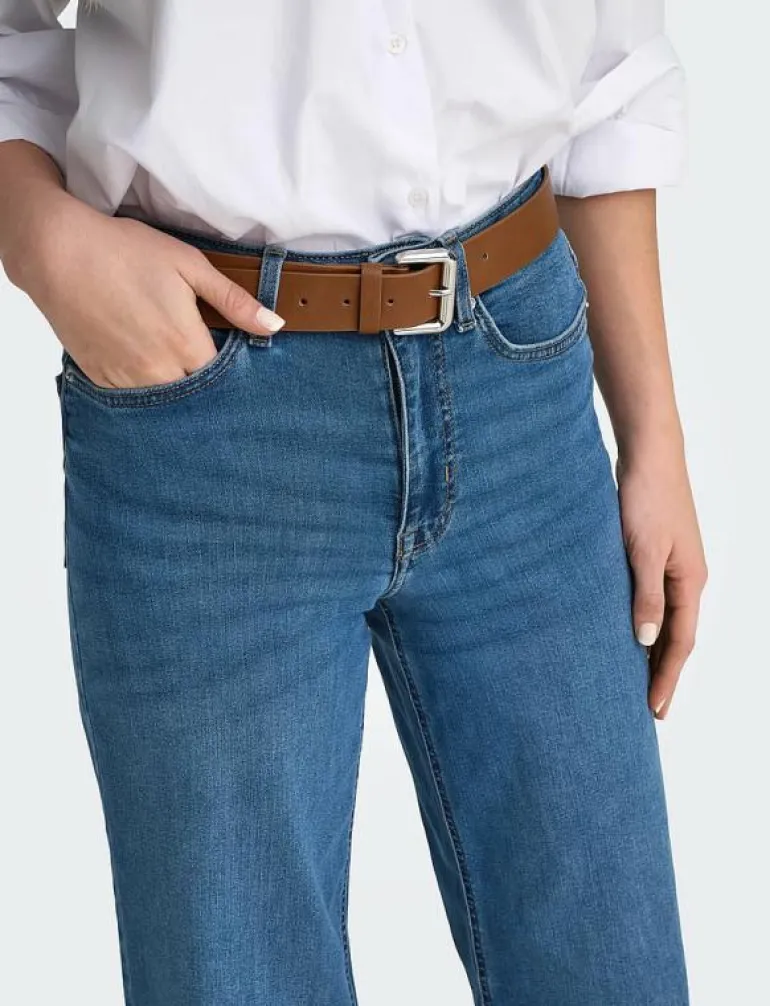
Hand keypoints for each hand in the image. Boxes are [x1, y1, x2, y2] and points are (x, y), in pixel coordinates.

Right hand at [6, 192, 283, 387]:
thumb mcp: (190, 266)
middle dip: (206, 386)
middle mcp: (159, 370)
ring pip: (165, 401)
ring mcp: (127, 378)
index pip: (224, 380)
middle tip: (205, 365)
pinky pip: (133, 398)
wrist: (57, 252)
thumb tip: (274, 325)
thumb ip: (234, 301)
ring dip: (176, 390)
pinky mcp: (102, 378)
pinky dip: (145, 389)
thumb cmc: (124, 252)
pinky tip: (146, 367)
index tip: (235, 362)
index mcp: (186, 345)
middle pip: (197, 396)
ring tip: (174, 363)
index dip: (233, 374)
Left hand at [617, 444, 707, 718]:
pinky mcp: (655, 552)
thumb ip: (644, 596)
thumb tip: (645, 643)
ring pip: (665, 619)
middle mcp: (686, 578)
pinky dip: (643, 621)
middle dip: (662, 672)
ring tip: (634, 680)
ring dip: (652, 650)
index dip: (666, 677)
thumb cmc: (647, 497)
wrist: (648, 452)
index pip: (680, 643)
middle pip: (677, 636)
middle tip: (646, 707)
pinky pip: (652, 599)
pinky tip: (625, 630)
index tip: (653, 710)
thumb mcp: (642, 550)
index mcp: (690, 582)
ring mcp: (672, 565)